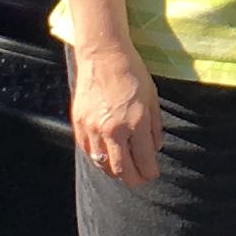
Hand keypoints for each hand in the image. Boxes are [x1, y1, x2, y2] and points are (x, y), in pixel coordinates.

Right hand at [71, 42, 160, 185]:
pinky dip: (99, 158)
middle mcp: (113, 130)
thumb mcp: (152, 99)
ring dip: (115, 171)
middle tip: (140, 178)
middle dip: (134, 179)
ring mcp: (93, 128)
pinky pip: (88, 152)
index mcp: (136, 123)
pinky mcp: (79, 124)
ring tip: (123, 167)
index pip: (144, 162)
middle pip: (123, 171)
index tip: (153, 173)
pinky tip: (107, 154)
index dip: (150, 173)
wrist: (103, 55)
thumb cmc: (132, 74)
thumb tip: (155, 150)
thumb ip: (155, 127)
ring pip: (103, 165)